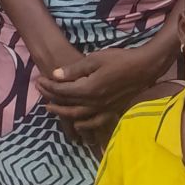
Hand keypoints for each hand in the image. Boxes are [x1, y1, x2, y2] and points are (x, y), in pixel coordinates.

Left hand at [39, 47, 164, 137]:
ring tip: (50, 108)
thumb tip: (55, 75)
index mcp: (89, 89)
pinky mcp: (111, 110)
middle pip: (67, 103)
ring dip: (62, 112)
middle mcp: (95, 102)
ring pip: (78, 115)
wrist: (144, 68)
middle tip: (40, 91)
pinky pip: (94, 121)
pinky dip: (83, 124)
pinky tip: (77, 123)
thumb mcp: (95, 59)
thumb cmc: (120, 60)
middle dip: (51, 97)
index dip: (49, 86)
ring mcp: (104, 108)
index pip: (62, 90)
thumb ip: (74, 69)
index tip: (40, 81)